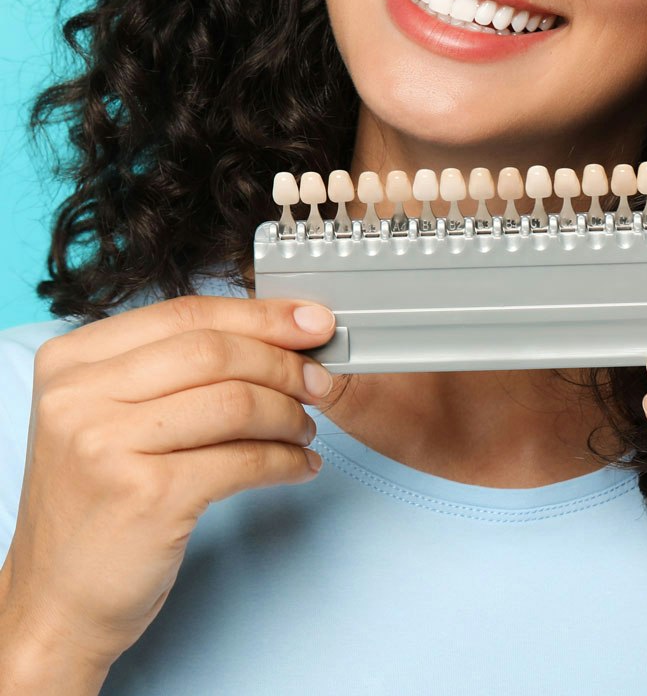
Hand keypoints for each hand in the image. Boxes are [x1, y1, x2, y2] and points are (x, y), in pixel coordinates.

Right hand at [1, 295, 339, 672]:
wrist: (56, 604)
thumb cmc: (98, 503)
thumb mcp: (110, 416)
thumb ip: (173, 368)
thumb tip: (276, 332)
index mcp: (72, 360)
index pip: (187, 312)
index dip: (262, 314)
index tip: (312, 322)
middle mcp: (79, 395)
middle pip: (216, 351)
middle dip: (285, 364)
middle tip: (320, 381)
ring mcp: (108, 444)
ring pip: (236, 402)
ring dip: (290, 415)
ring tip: (306, 431)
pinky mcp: (147, 495)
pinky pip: (244, 459)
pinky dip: (286, 460)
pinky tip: (299, 466)